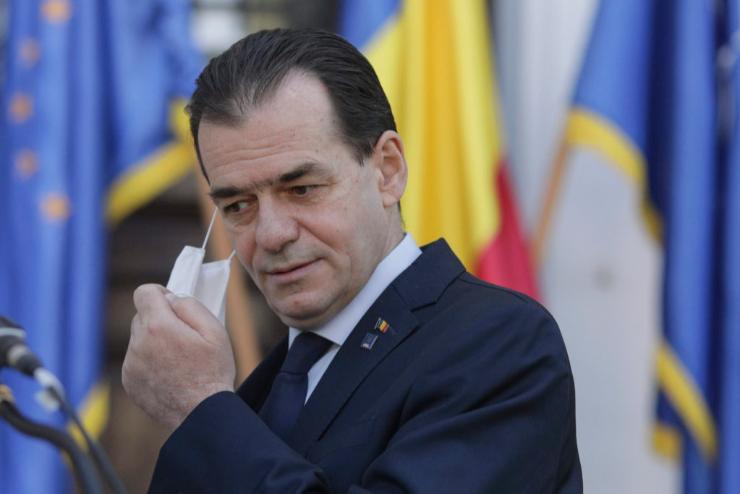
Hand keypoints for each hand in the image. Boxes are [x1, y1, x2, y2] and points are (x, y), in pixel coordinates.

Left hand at [122, 284, 235, 431]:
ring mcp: (131, 365)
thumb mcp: (215, 330)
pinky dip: (150, 362)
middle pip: (142, 316)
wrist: (201, 415)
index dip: (160, 293)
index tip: (173, 304)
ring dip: (155, 342)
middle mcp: (138, 343)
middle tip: (183, 336)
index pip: (144, 293)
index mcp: (158, 326)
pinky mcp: (129, 382)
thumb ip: (190, 306)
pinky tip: (171, 374)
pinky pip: (137, 360)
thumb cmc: (212, 372)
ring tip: (179, 360)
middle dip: (160, 320)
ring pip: (139, 339)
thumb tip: (171, 299)